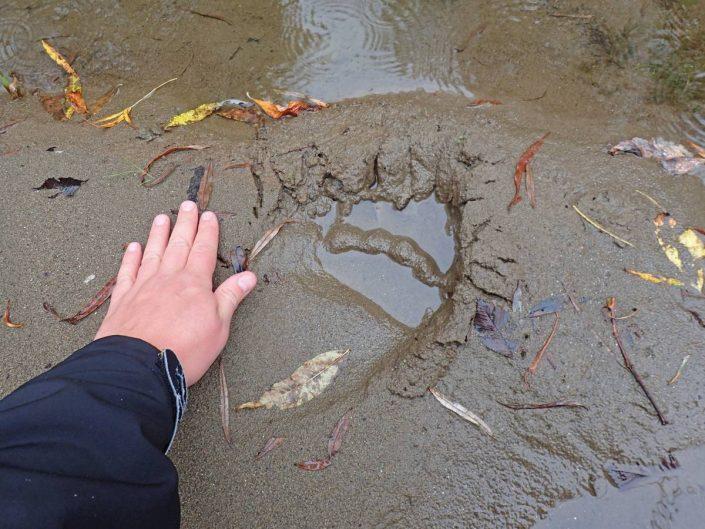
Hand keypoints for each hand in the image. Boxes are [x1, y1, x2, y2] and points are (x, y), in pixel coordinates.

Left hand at [95, 201, 256, 385]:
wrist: (138, 367)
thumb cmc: (185, 349)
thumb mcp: (219, 327)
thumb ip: (230, 297)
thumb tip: (248, 275)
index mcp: (195, 283)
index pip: (204, 250)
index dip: (208, 232)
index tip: (209, 215)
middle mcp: (169, 278)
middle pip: (179, 245)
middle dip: (185, 224)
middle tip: (188, 204)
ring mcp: (144, 286)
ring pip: (153, 252)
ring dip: (158, 234)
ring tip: (162, 217)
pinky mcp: (123, 300)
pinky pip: (128, 272)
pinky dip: (131, 257)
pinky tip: (133, 247)